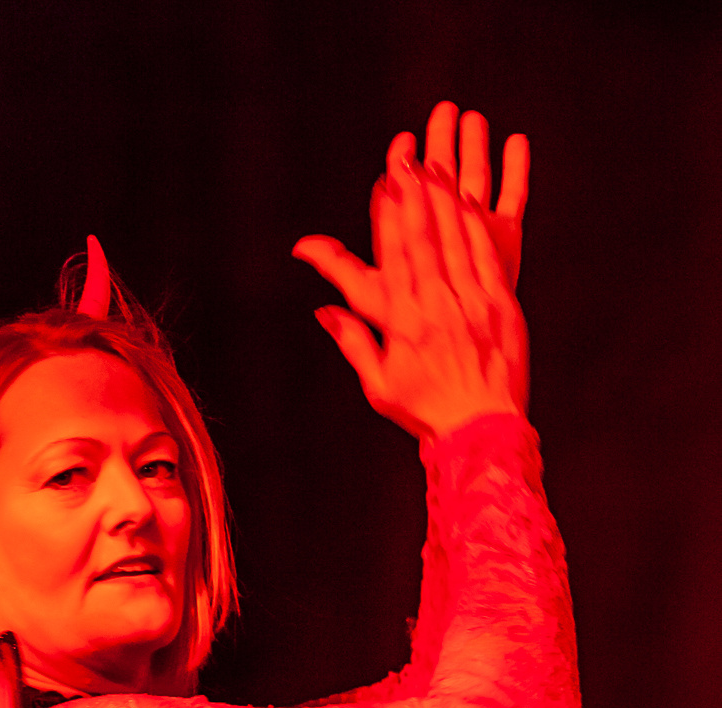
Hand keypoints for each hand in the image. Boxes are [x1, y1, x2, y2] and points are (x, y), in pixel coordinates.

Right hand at [291, 103, 529, 440]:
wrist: (481, 429)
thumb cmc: (426, 410)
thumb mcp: (379, 386)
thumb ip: (354, 343)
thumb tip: (324, 311)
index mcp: (406, 324)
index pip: (396, 258)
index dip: (391, 217)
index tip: (386, 185)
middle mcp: (439, 307)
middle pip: (427, 240)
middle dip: (417, 196)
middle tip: (410, 158)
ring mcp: (473, 303)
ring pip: (458, 241)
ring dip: (447, 201)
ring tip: (438, 165)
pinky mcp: (502, 305)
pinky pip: (487, 256)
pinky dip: (478, 226)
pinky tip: (472, 200)